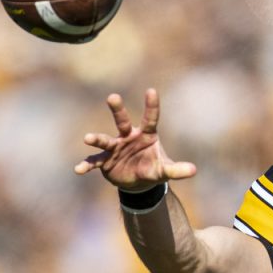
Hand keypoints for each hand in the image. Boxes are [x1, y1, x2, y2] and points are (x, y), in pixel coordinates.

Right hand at [74, 88, 196, 189]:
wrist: (137, 181)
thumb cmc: (153, 168)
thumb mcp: (165, 170)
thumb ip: (177, 170)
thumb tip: (194, 170)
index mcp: (146, 135)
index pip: (150, 119)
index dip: (151, 106)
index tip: (151, 91)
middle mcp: (128, 137)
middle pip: (122, 121)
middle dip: (117, 110)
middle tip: (113, 97)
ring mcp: (115, 148)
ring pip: (105, 140)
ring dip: (96, 139)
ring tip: (87, 138)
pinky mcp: (105, 161)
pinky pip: (94, 161)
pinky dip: (86, 165)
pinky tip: (78, 169)